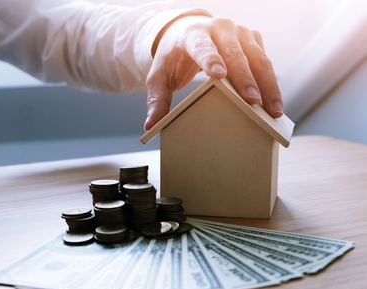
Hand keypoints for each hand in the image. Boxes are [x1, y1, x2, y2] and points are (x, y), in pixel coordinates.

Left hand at [144, 15, 282, 130]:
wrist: (187, 32)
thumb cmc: (173, 57)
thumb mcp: (159, 75)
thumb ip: (156, 99)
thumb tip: (151, 125)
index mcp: (193, 34)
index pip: (202, 47)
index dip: (211, 60)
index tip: (218, 75)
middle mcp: (219, 28)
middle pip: (235, 54)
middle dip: (245, 79)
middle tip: (253, 102)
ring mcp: (239, 32)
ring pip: (257, 58)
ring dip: (267, 85)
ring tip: (273, 110)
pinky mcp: (253, 38)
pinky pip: (265, 61)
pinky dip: (271, 82)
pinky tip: (274, 103)